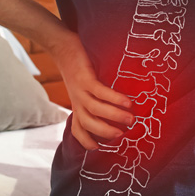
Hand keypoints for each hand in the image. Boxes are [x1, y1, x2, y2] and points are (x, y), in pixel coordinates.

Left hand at [48, 32, 133, 150]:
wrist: (63, 46)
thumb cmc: (79, 67)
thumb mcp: (85, 87)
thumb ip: (97, 99)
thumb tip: (124, 109)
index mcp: (78, 105)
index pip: (78, 130)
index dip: (87, 142)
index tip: (102, 149)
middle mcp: (78, 101)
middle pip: (88, 124)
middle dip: (105, 133)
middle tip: (124, 135)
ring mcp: (80, 90)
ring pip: (95, 110)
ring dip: (114, 117)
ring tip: (131, 119)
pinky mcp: (84, 78)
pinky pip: (99, 92)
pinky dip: (114, 98)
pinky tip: (127, 102)